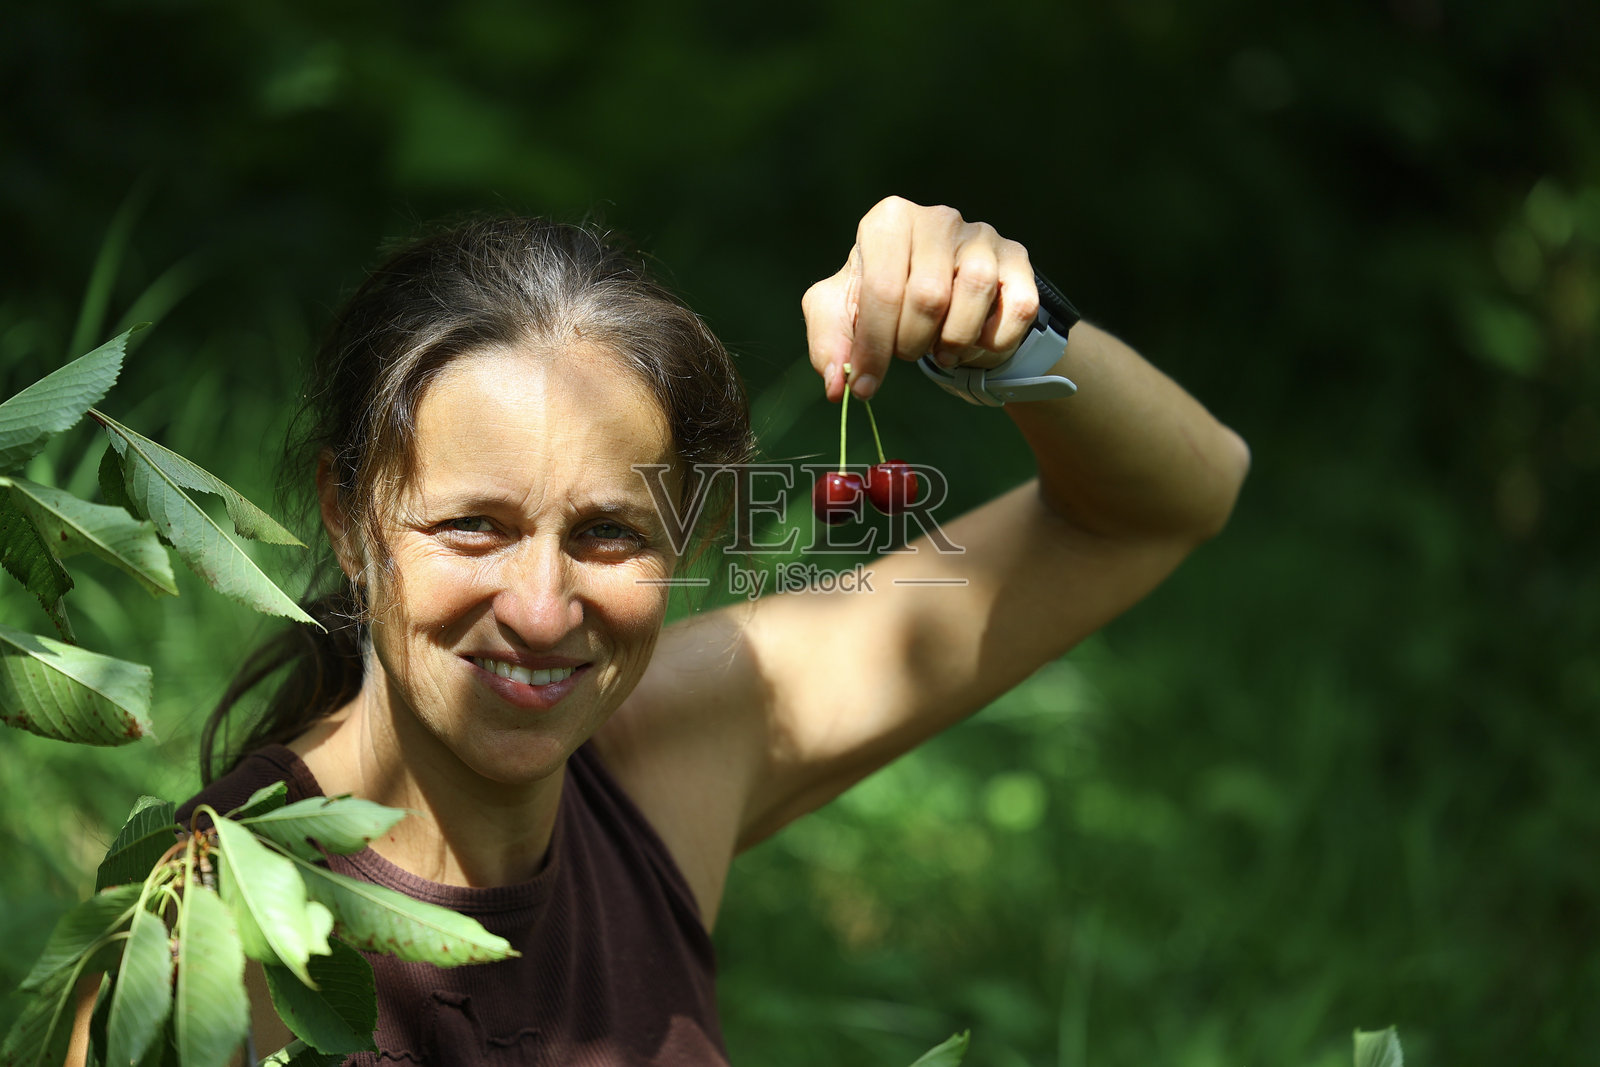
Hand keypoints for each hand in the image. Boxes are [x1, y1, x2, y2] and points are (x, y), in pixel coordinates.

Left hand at [801, 196, 1040, 400]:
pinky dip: (992, 342)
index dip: (873, 347)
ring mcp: (983, 236)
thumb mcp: (841, 313)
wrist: (937, 286)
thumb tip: (837, 387)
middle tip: (906, 352)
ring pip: (975, 294)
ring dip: (953, 343)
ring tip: (938, 349)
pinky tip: (972, 342)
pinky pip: (1016, 309)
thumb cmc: (881, 297)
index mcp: (889, 220)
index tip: (864, 386)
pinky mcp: (1017, 260)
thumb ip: (829, 345)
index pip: (882, 289)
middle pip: (929, 297)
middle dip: (911, 344)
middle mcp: (939, 218)